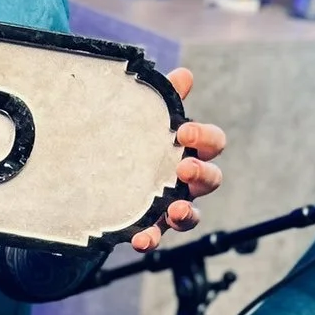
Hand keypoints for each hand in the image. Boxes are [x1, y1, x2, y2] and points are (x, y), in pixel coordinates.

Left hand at [132, 67, 225, 250]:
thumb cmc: (138, 143)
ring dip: (186, 214)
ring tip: (174, 212)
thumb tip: (183, 75)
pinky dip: (151, 239)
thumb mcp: (146, 120)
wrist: (102, 174)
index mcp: (190, 150)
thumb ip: (165, 100)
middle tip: (184, 168)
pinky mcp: (152, 225)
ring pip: (191, 215)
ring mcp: (173, 205)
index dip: (205, 137)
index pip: (212, 143)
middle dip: (202, 174)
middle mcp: (187, 181)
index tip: (186, 131)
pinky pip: (157, 236)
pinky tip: (139, 239)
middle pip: (211, 179)